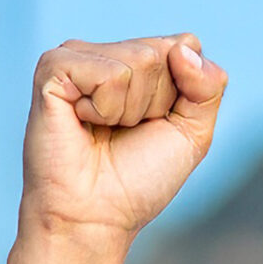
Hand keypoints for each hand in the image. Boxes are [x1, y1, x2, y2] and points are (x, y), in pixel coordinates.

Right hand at [1, 34, 227, 263]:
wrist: (95, 218)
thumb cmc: (138, 181)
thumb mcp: (192, 134)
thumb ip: (209, 86)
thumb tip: (184, 45)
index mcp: (136, 61)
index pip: (185, 45)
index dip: (184, 94)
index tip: (156, 125)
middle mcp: (105, 52)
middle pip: (164, 52)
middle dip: (157, 103)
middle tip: (125, 132)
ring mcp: (76, 56)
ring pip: (140, 61)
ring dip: (130, 110)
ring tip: (103, 131)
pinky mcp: (53, 69)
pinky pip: (108, 74)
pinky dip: (105, 109)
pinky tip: (81, 123)